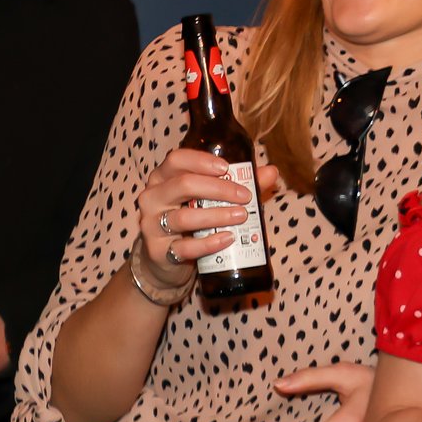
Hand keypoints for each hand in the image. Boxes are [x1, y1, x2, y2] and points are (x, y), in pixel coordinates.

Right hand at [135, 147, 280, 279]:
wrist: (165, 262)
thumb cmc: (190, 224)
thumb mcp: (209, 201)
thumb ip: (238, 185)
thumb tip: (270, 172)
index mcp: (162, 178)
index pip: (176, 160)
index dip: (201, 161)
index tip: (227, 168)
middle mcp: (152, 198)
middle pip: (183, 185)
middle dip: (219, 189)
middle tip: (245, 196)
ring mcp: (151, 225)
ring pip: (185, 217)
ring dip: (218, 215)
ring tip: (242, 216)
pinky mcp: (158, 252)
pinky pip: (184, 247)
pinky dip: (208, 243)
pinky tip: (227, 239)